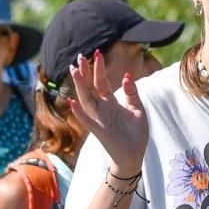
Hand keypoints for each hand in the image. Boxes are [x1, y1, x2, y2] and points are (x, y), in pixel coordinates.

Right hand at [67, 49, 147, 175]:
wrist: (135, 155)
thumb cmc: (135, 134)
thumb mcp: (137, 109)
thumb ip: (132, 93)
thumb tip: (126, 75)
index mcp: (111, 102)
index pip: (102, 82)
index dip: (99, 68)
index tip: (96, 53)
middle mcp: (102, 109)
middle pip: (90, 87)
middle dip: (85, 72)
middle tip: (78, 56)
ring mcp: (99, 119)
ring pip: (86, 100)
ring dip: (79, 86)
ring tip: (74, 71)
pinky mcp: (100, 131)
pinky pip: (87, 120)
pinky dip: (79, 112)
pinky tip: (72, 102)